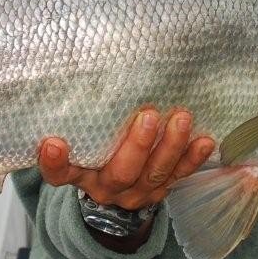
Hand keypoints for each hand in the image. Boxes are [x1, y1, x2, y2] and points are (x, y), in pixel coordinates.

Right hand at [37, 106, 214, 209]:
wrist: (116, 190)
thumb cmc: (96, 150)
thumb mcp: (83, 140)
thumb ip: (83, 119)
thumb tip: (89, 67)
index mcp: (79, 174)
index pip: (59, 173)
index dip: (54, 162)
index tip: (52, 143)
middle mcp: (106, 186)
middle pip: (120, 173)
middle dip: (137, 146)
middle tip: (148, 116)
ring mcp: (136, 191)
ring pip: (154, 174)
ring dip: (171, 147)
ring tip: (181, 119)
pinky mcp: (160, 189)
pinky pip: (179, 175)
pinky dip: (193, 158)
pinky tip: (205, 141)